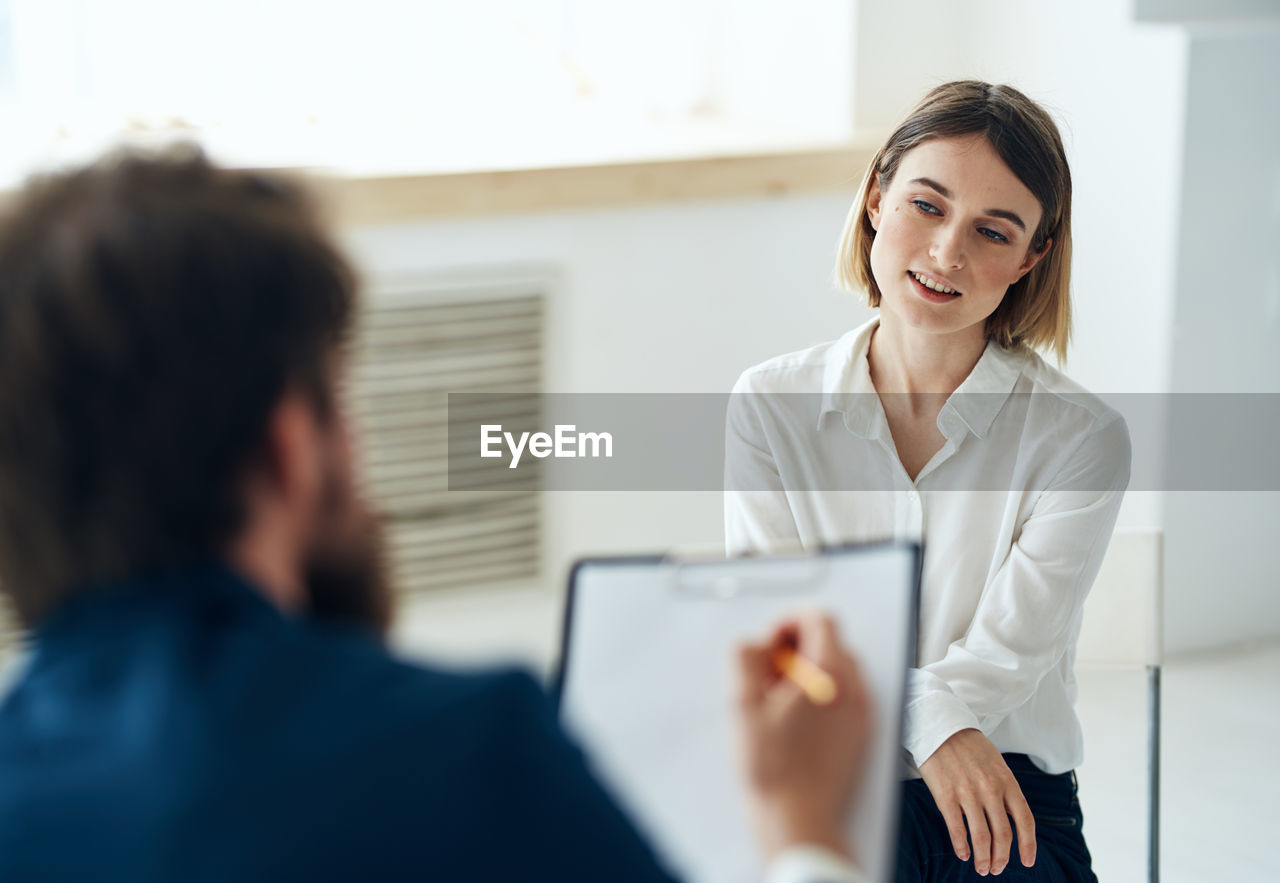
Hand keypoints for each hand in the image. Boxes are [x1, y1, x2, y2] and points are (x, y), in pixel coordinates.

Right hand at [734, 614, 870, 862]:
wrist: (800, 822)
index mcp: (830, 675)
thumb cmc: (774, 771)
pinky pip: (844, 695)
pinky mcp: (861, 733)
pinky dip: (821, 694)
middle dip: (796, 648)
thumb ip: (745, 658)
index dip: (788, 622)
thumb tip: (755, 645)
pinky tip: (795, 722)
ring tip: (778, 702)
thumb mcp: (743, 705)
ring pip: (837, 669)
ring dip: (808, 671)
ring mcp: (862, 712)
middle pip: (830, 641)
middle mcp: (855, 689)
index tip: (770, 644)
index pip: (819, 619)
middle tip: (768, 676)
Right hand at [918, 728, 1035, 875]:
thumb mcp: (996, 764)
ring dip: (983, 857)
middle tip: (997, 869)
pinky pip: (957, 829)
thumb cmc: (968, 746)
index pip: (1025, 820)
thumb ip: (1004, 788)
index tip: (1027, 861)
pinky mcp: (946, 795)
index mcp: (1007, 781)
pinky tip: (963, 854)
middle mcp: (991, 789)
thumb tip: (1010, 817)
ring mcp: (968, 793)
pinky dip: (962, 846)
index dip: (1028, 845)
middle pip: (1003, 834)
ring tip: (982, 868)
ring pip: (981, 836)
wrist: (940, 727)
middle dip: (1002, 857)